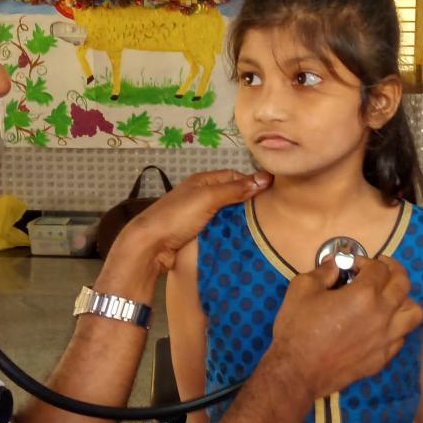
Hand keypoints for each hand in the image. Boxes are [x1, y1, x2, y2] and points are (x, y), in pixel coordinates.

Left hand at [110, 169, 270, 275]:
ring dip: (239, 220)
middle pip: (231, 196)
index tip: (271, 192)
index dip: (251, 182)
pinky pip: (219, 230)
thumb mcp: (208, 198)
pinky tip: (242, 239)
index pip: (233, 176)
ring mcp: (198, 216)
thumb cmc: (176, 216)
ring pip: (226, 215)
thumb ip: (235, 189)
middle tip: (270, 213)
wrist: (150, 245)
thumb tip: (264, 178)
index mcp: (202, 181)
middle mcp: (201, 196)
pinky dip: (230, 233)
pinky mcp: (197, 234)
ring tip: (261, 228)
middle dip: (247, 203)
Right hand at [269, 255, 422, 403]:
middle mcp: (383, 315)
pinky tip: (380, 324)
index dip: (366, 261)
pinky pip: (401, 336)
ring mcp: (386, 339)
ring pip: (414, 313)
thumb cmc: (298, 329)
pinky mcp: (382, 358)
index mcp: (364, 295)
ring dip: (404, 299)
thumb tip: (335, 264)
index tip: (352, 266)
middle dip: (393, 270)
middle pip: (403, 284)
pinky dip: (396, 325)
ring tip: (389, 297)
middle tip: (380, 269)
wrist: (297, 372)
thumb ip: (323, 271)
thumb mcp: (302, 289)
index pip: (379, 268)